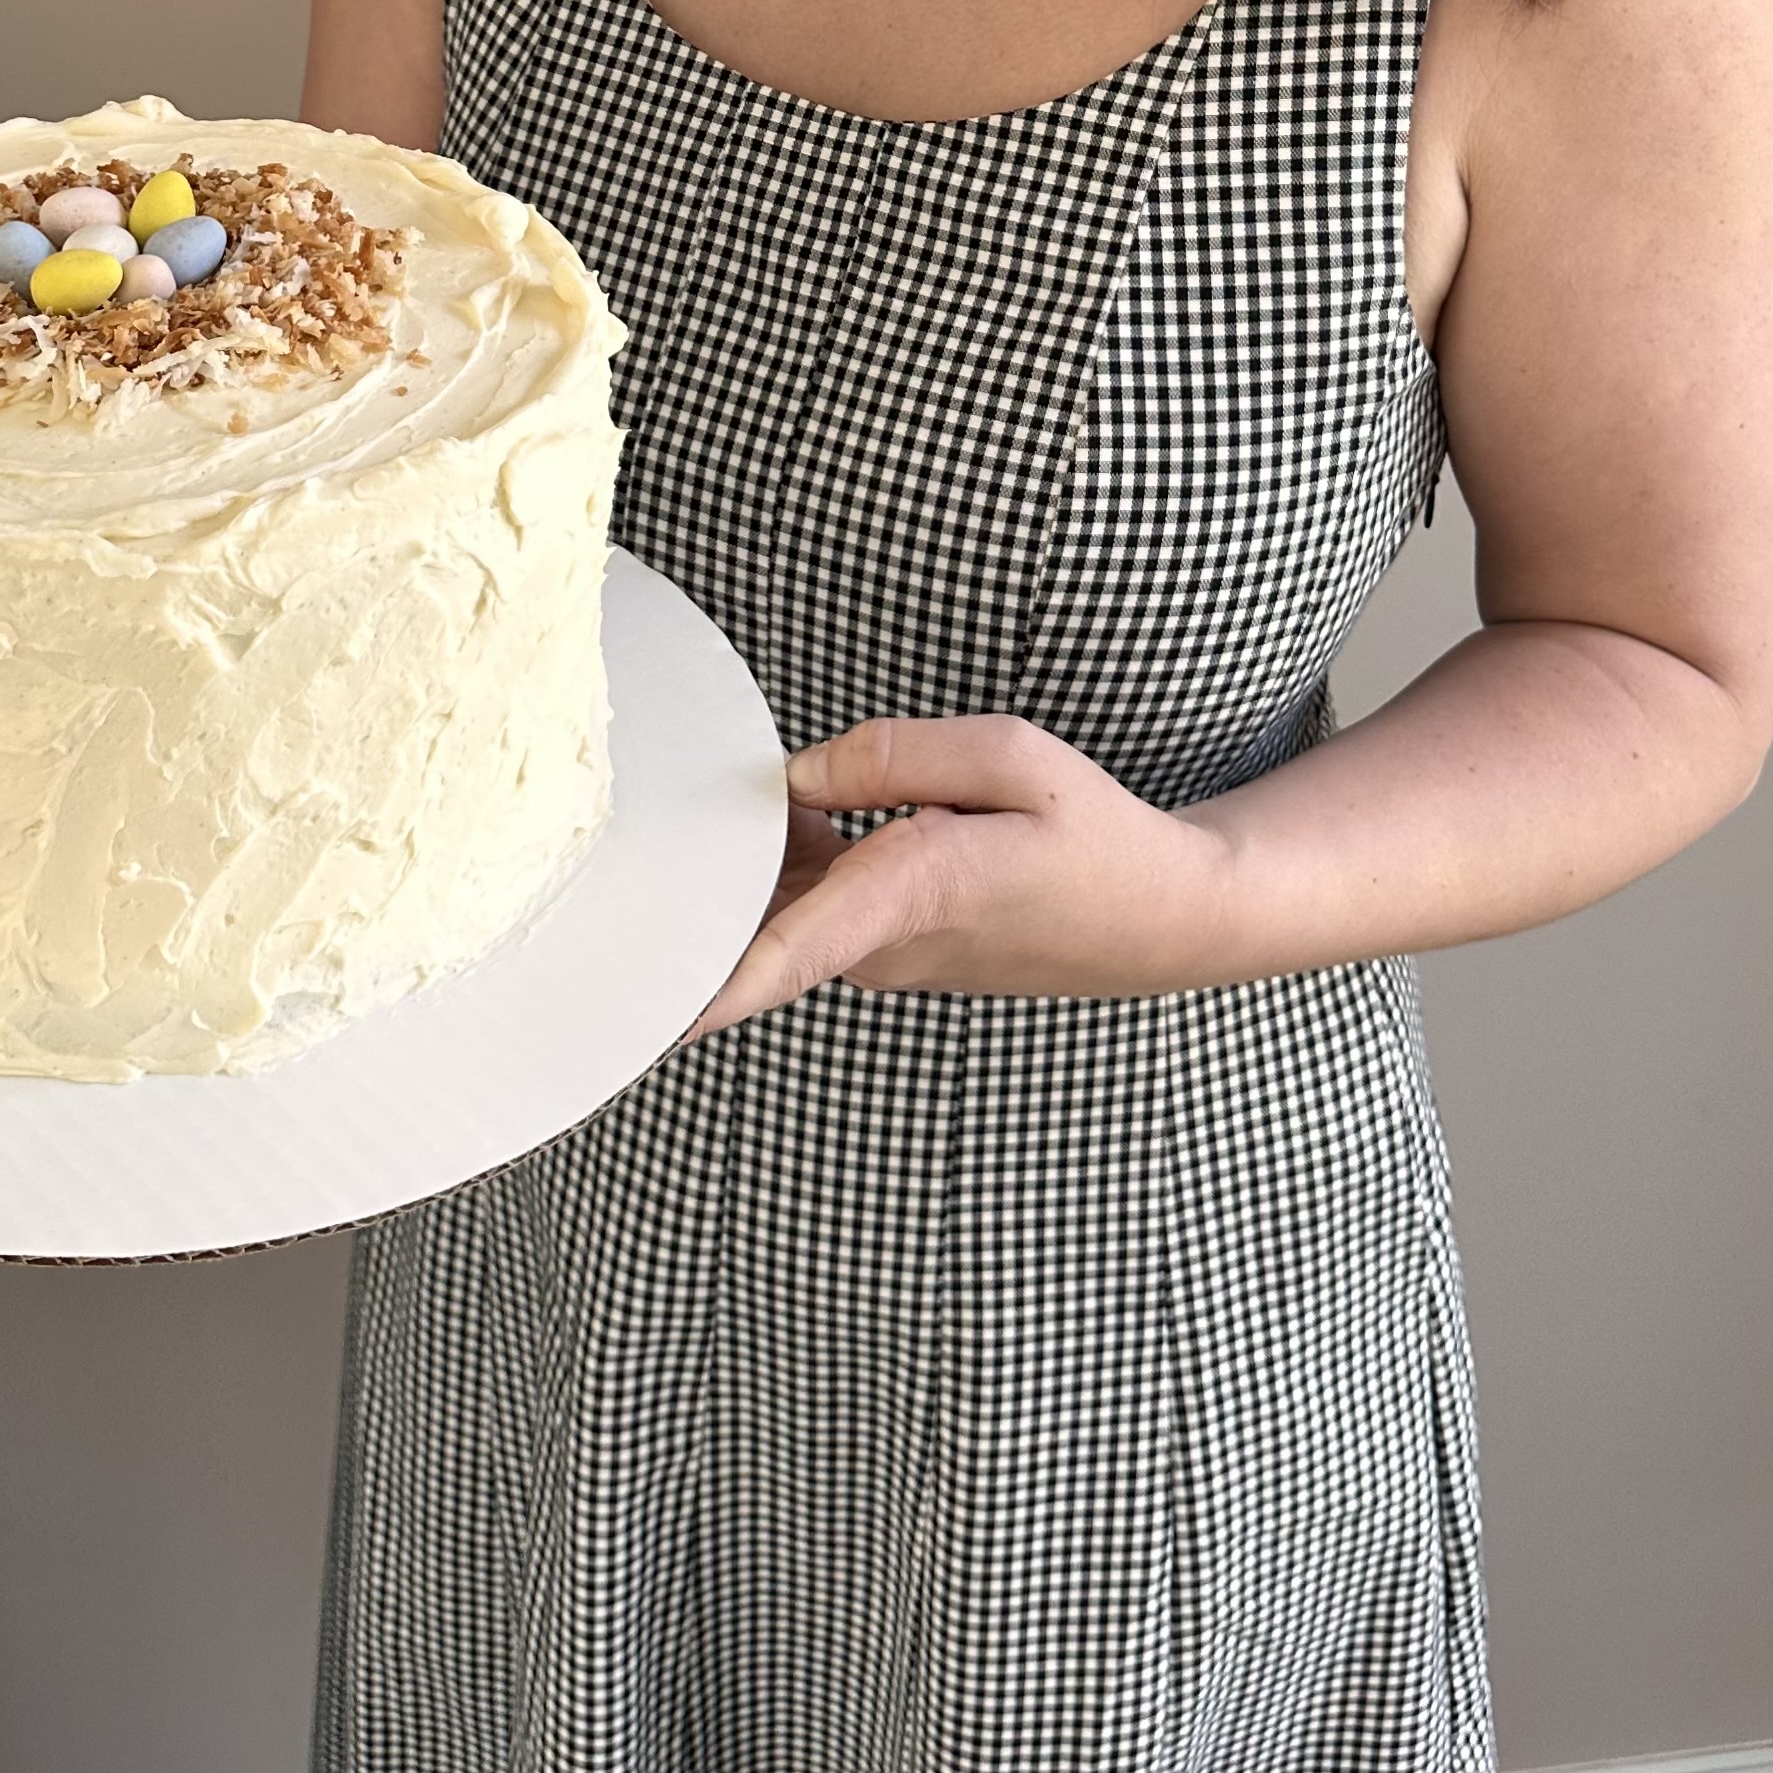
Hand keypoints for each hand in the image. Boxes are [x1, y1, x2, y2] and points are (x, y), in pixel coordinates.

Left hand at [683, 715, 1241, 1038]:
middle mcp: (882, 944)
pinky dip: (780, 864)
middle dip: (683, 897)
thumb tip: (795, 772)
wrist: (1160, 918)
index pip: (785, 951)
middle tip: (612, 848)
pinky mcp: (888, 946)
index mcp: (911, 895)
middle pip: (752, 928)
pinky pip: (810, 906)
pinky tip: (780, 806)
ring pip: (779, 914)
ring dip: (735, 872)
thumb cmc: (1095, 835)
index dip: (701, 983)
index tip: (633, 1018)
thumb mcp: (1013, 757)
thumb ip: (896, 755)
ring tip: (680, 815)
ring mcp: (882, 954)